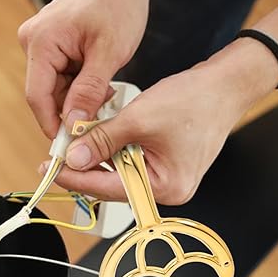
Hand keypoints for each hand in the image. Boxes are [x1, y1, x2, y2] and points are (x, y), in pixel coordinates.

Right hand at [18, 0, 149, 138]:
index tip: (67, 146)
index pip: (37, 96)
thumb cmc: (117, 1)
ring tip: (105, 95)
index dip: (51, 125)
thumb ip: (89, 92)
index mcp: (42, 42)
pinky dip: (82, 88)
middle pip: (47, 95)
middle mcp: (35, 42)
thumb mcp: (108, 53)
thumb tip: (73, 124)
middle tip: (97, 123)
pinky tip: (100, 86)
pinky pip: (64, 77)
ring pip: (57, 89)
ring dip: (80, 100)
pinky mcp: (55, 46)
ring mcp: (44, 44)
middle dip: (71, 112)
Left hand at [41, 39, 277, 204]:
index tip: (51, 169)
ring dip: (99, 158)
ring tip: (76, 143)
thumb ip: (103, 140)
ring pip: (121, 174)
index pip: (109, 188)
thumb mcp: (139, 119)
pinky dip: (114, 153)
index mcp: (165, 187)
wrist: (226, 86)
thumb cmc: (194, 101)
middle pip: (114, 185)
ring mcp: (167, 180)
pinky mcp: (166, 166)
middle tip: (59, 155)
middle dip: (86, 169)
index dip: (77, 179)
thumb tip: (74, 158)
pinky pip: (133, 165)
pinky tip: (99, 140)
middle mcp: (167, 191)